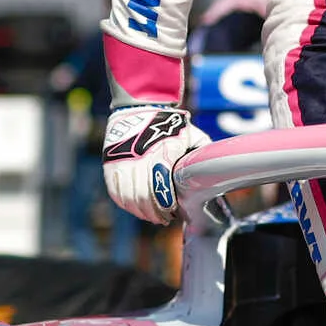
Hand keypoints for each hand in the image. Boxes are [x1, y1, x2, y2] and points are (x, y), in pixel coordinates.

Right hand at [102, 104, 207, 224]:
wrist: (138, 107)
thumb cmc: (169, 123)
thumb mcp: (189, 133)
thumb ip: (200, 151)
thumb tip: (215, 169)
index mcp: (163, 152)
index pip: (162, 189)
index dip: (166, 205)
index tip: (173, 212)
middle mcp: (140, 159)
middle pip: (144, 198)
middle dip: (154, 213)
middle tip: (164, 218)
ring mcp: (123, 162)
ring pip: (128, 198)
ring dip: (140, 211)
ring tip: (151, 216)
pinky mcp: (110, 164)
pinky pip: (115, 192)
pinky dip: (125, 203)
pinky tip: (135, 208)